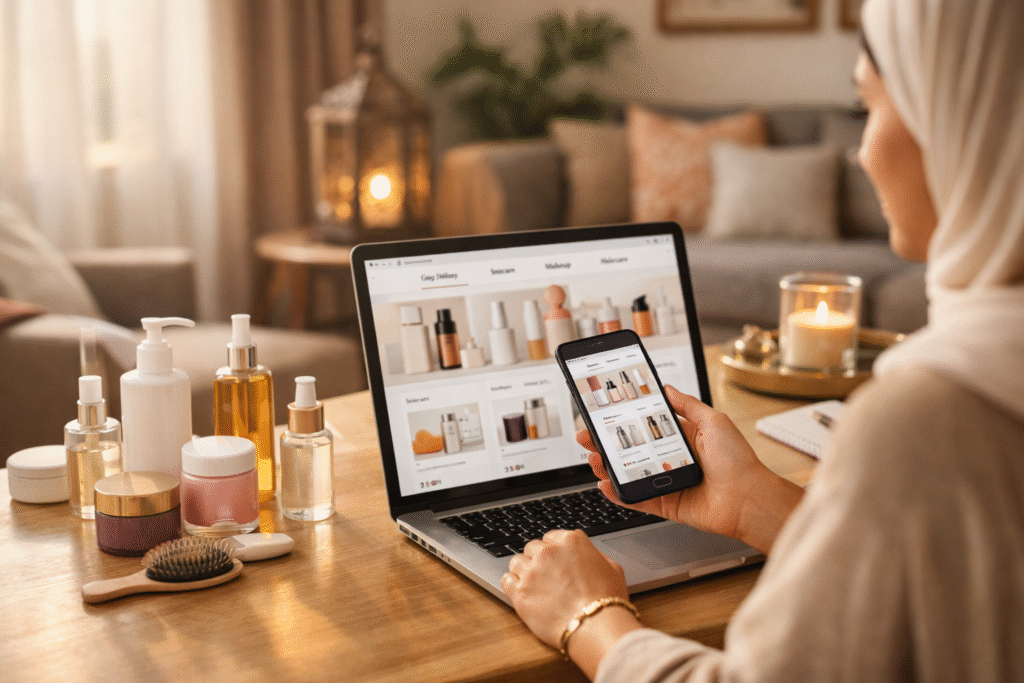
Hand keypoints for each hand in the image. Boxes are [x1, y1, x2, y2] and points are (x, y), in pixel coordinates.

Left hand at [502, 530, 629, 647]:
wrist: (596, 625)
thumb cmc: (608, 600)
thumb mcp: (612, 568)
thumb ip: (593, 556)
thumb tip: (585, 556)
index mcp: (570, 541)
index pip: (552, 537)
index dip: (554, 550)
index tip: (556, 560)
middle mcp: (548, 552)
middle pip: (533, 548)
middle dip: (539, 559)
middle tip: (547, 576)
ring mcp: (531, 571)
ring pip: (517, 561)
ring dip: (524, 570)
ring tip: (534, 584)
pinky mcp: (520, 592)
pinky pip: (506, 580)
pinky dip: (512, 584)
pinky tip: (520, 590)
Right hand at [579, 385, 802, 552]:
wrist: (748, 498)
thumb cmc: (738, 461)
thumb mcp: (714, 421)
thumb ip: (688, 405)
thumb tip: (668, 389)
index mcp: (683, 439)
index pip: (645, 428)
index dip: (623, 423)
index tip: (603, 416)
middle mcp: (672, 460)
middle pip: (631, 451)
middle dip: (606, 445)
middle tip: (587, 438)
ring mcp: (668, 483)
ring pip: (630, 474)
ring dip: (608, 467)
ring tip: (593, 460)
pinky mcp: (667, 504)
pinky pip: (638, 499)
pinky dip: (619, 494)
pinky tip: (606, 485)